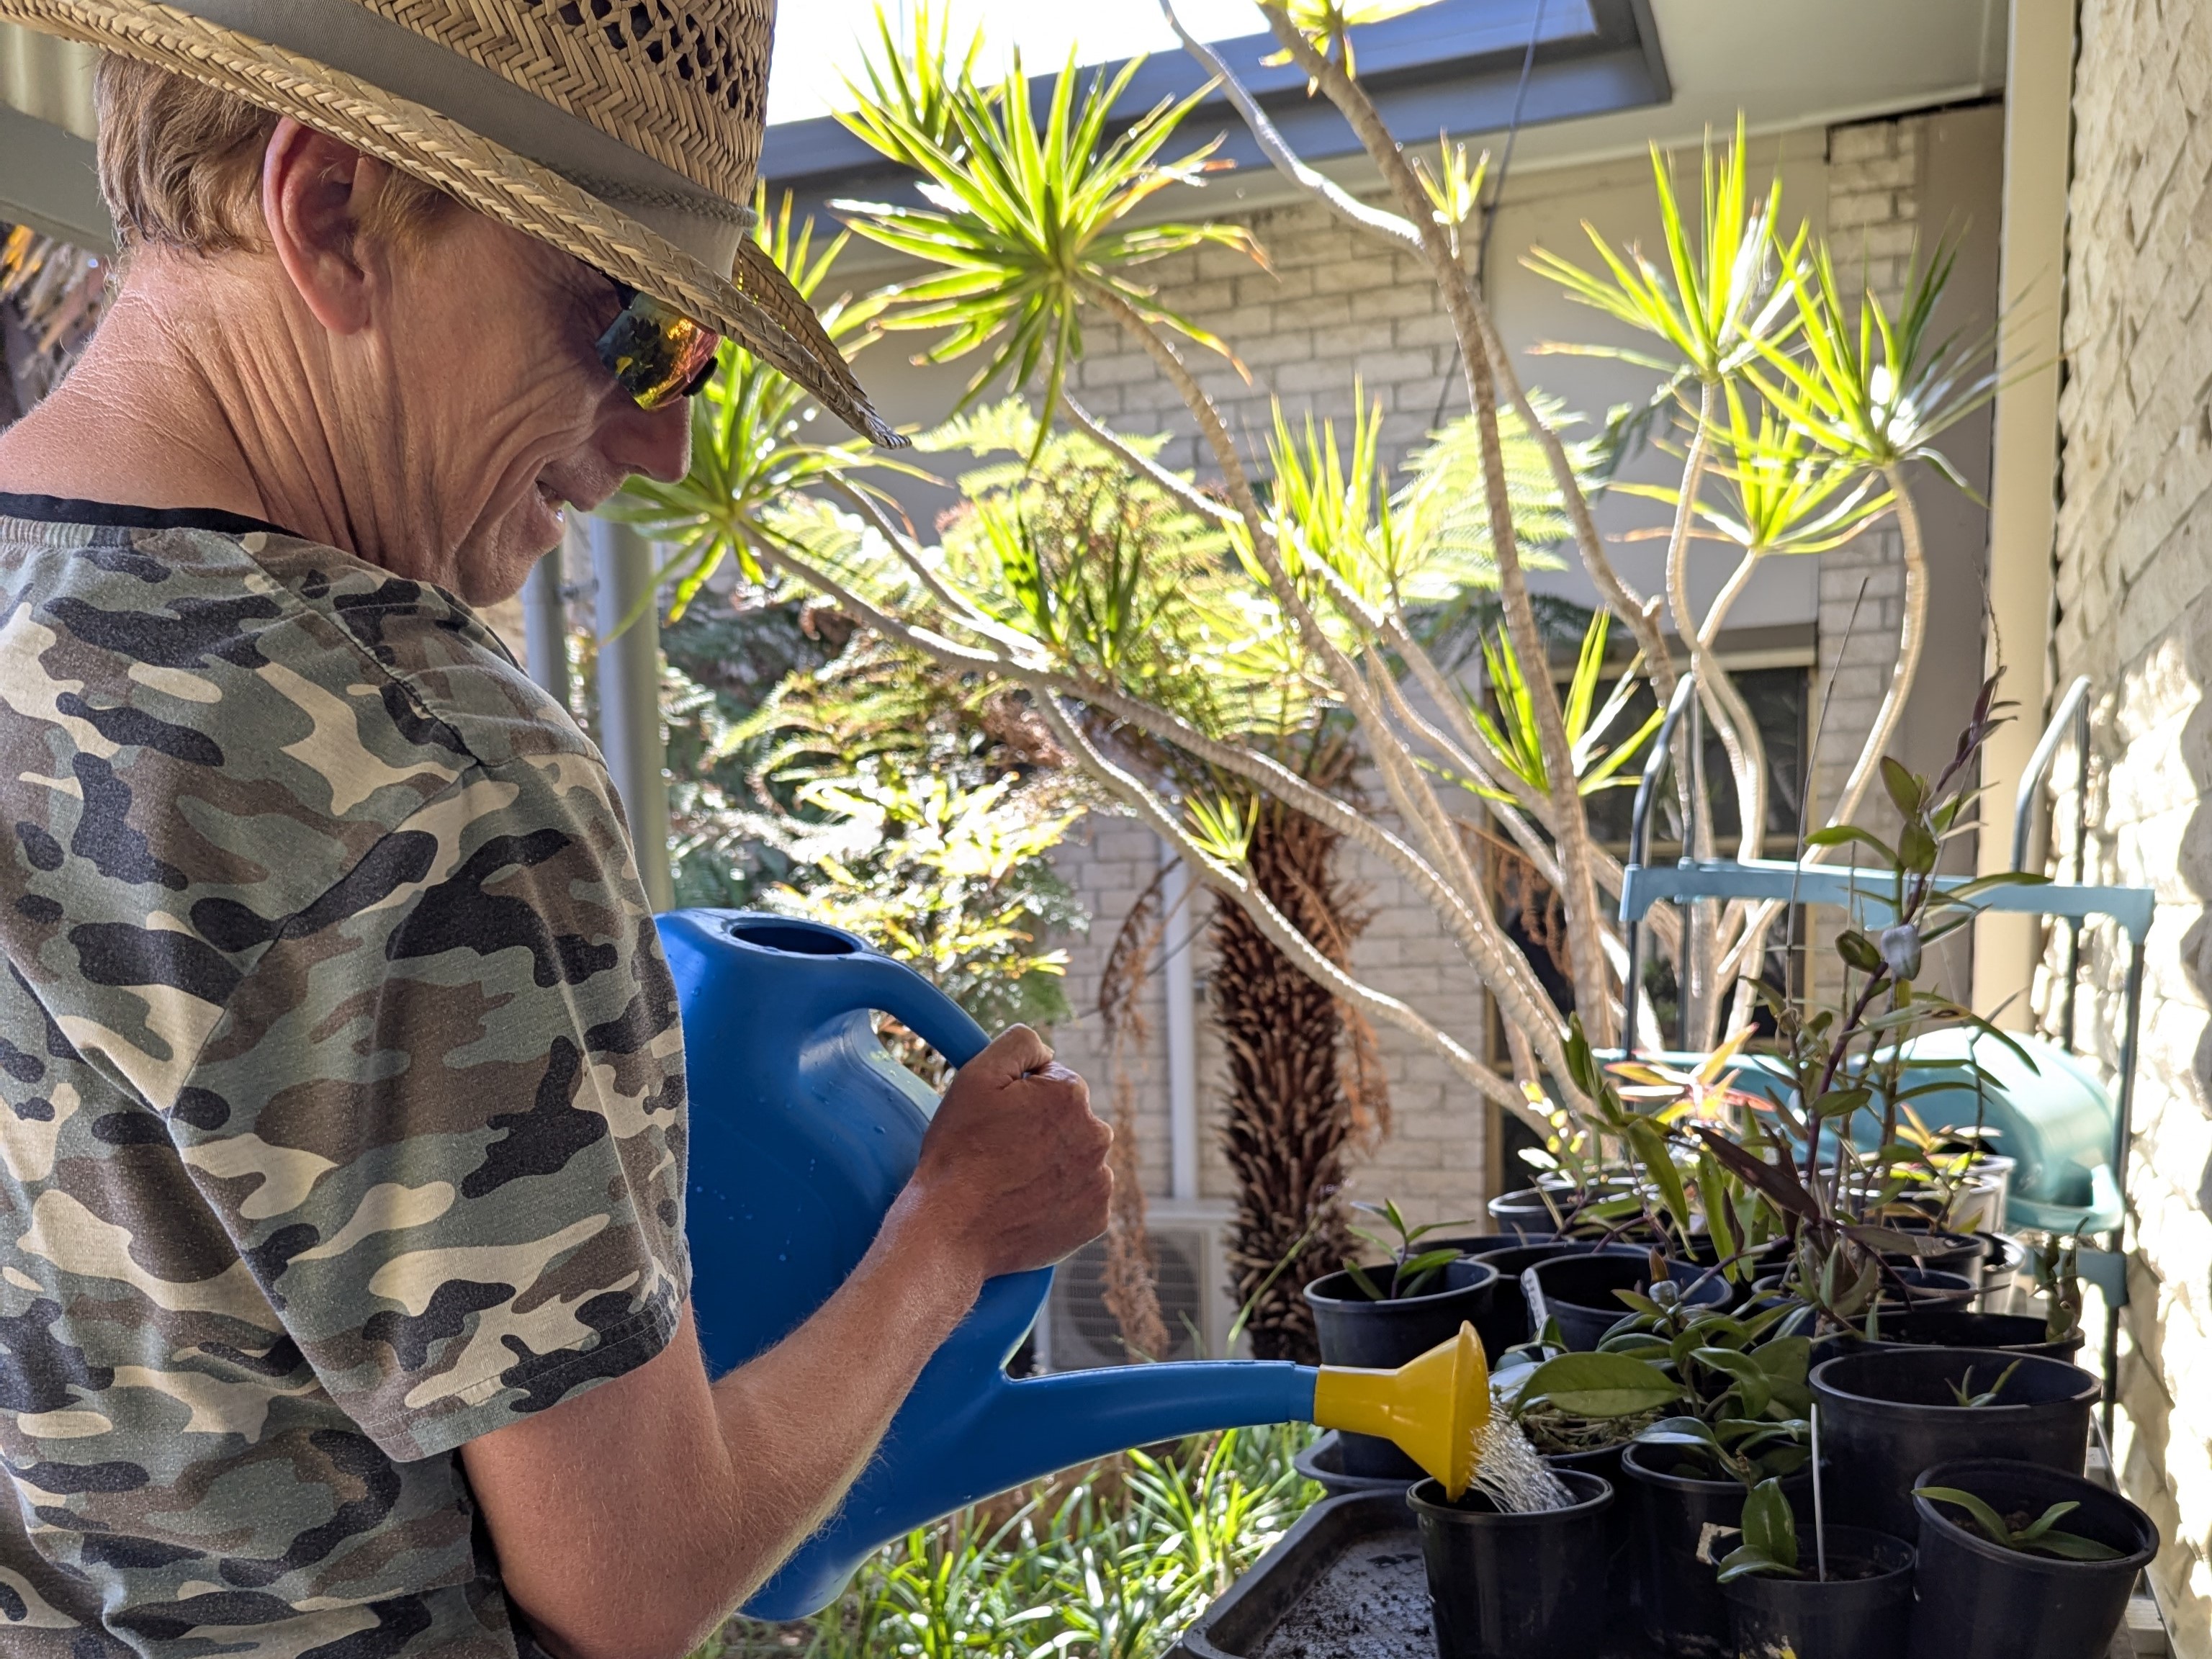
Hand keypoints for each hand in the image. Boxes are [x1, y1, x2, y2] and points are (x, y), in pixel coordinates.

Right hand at [898, 1025, 1111, 1284]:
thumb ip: (1020, 1043)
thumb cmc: (959, 1151)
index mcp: (1072, 1095)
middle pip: (1069, 1119)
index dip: (1020, 1097)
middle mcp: (1097, 1135)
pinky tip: (1027, 1204)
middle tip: (1001, 1152)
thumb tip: (1048, 1052)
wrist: (951, 1230)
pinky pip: (1080, 1196)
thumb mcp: (977, 1076)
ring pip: (1076, 1157)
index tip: (998, 1121)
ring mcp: (1099, 1181)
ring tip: (1012, 1181)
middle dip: (1042, 1128)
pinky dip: (1059, 1198)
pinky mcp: (1096, 1219)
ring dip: (1052, 1162)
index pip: (1052, 1080)